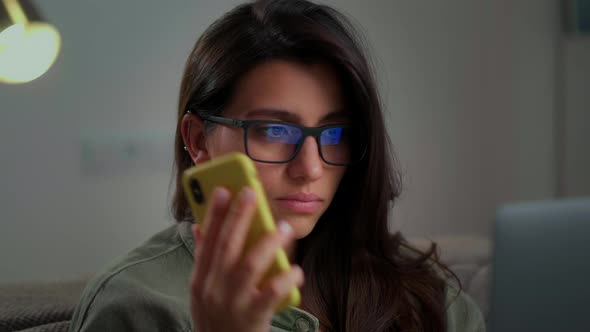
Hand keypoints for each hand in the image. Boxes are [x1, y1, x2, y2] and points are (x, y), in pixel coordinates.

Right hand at [189, 187, 303, 331]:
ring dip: (268, 243)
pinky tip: (296, 269)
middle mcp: (213, 289)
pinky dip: (284, 278)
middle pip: (227, 246)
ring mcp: (233, 303)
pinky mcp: (253, 318)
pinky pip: (271, 293)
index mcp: (201, 280)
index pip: (207, 241)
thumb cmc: (216, 319)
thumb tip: (200, 227)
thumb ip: (204, 260)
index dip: (214, 214)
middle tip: (251, 193)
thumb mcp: (202, 292)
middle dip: (239, 217)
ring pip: (249, 265)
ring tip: (284, 228)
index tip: (223, 190)